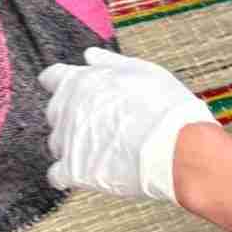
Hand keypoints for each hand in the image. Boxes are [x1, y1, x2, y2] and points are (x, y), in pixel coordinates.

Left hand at [40, 47, 217, 204]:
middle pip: (55, 112)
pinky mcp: (75, 170)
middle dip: (72, 118)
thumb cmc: (165, 107)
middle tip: (101, 127)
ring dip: (73, 146)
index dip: (62, 86)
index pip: (52, 78)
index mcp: (80, 81)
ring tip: (103, 152)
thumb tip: (89, 55)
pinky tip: (84, 176)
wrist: (179, 148)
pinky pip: (57, 175)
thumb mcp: (141, 70)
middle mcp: (67, 107)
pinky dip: (66, 176)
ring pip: (57, 143)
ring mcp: (68, 140)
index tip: (73, 94)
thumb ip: (109, 63)